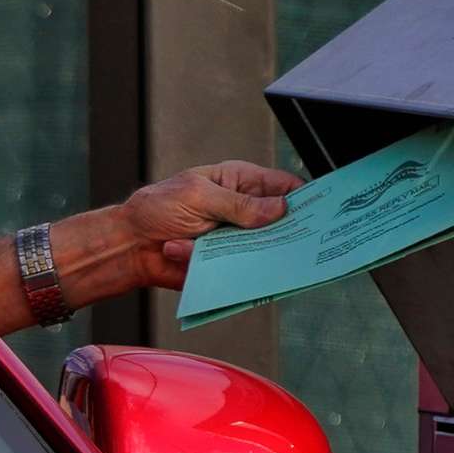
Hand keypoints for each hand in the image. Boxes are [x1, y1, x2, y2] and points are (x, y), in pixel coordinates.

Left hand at [117, 161, 304, 290]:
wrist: (131, 247)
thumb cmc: (157, 210)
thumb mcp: (199, 197)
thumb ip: (240, 205)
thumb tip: (280, 208)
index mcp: (238, 182)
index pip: (281, 185)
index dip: (304, 196)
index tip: (322, 209)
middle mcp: (242, 211)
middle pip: (281, 221)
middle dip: (290, 231)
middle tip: (303, 241)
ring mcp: (236, 239)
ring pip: (266, 250)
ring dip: (258, 253)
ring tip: (248, 252)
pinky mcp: (228, 264)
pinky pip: (245, 270)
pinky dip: (235, 269)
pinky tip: (215, 261)